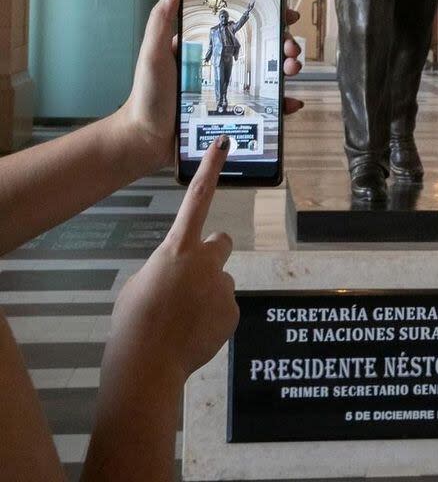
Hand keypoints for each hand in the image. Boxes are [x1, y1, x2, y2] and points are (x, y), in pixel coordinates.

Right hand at [100, 138, 238, 391]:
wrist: (146, 366)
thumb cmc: (133, 322)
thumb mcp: (141, 284)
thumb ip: (167, 269)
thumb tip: (180, 275)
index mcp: (177, 248)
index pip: (197, 197)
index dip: (210, 168)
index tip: (223, 142)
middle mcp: (206, 261)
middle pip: (222, 242)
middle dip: (213, 254)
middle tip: (194, 277)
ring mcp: (223, 286)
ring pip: (219, 282)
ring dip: (207, 294)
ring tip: (182, 321)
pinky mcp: (233, 312)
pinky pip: (224, 309)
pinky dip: (212, 319)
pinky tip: (192, 336)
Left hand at [123, 0, 304, 170]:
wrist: (147, 140)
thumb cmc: (148, 96)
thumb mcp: (153, 54)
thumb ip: (161, 20)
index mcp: (205, 47)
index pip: (242, 26)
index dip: (267, 18)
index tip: (286, 13)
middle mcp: (221, 66)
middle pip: (262, 49)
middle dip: (283, 44)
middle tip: (290, 49)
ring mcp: (230, 90)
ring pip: (267, 74)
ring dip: (286, 68)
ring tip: (292, 68)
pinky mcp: (234, 113)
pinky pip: (263, 107)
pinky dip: (282, 103)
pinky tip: (291, 102)